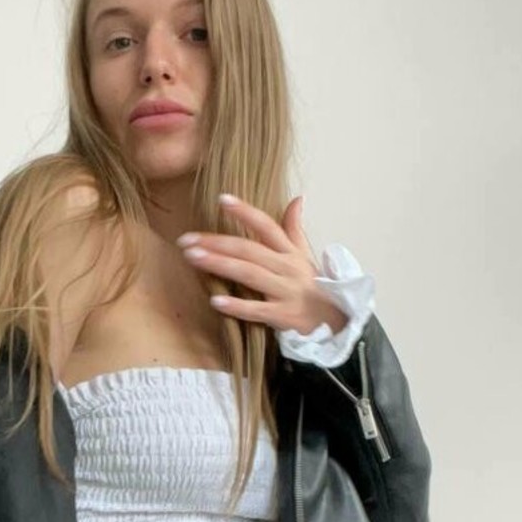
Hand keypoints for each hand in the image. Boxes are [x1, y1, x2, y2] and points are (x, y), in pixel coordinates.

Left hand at [177, 195, 347, 336]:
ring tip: (192, 257)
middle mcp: (287, 268)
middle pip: (249, 249)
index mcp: (290, 252)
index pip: (267, 225)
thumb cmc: (312, 287)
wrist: (335, 322)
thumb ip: (294, 229)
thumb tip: (297, 199)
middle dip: (217, 242)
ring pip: (250, 274)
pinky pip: (257, 310)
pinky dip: (237, 306)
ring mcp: (285, 292)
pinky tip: (215, 301)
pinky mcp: (283, 316)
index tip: (221, 199)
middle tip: (186, 239)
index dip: (245, 211)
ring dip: (220, 264)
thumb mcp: (304, 256)